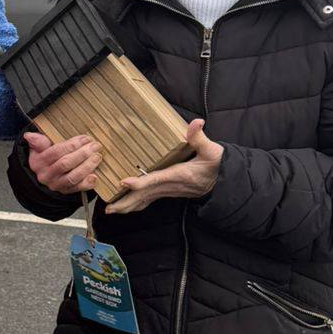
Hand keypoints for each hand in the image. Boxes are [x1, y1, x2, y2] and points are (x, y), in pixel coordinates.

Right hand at [23, 130, 100, 194]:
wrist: (42, 177)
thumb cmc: (44, 158)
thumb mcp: (38, 149)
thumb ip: (38, 142)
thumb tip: (29, 135)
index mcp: (39, 162)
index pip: (56, 152)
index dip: (72, 145)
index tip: (85, 138)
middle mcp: (47, 175)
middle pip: (65, 164)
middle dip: (82, 154)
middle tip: (95, 146)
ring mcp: (56, 185)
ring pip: (72, 177)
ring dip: (87, 166)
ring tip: (97, 157)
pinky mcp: (65, 191)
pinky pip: (77, 189)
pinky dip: (87, 184)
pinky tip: (94, 176)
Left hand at [107, 119, 223, 214]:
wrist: (224, 182)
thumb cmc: (217, 165)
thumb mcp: (212, 150)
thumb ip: (200, 137)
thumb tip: (196, 123)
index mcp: (179, 175)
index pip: (157, 179)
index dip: (140, 182)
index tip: (124, 182)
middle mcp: (171, 186)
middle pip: (145, 195)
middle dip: (126, 202)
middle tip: (108, 209)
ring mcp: (169, 191)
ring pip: (145, 200)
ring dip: (128, 206)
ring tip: (110, 211)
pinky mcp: (168, 192)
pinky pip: (149, 200)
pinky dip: (136, 204)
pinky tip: (125, 207)